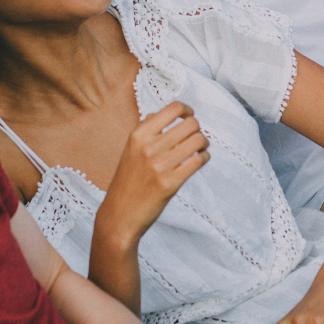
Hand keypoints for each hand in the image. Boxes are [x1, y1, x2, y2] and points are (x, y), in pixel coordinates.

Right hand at [99, 102, 209, 247]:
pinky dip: (204, 157)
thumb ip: (146, 129)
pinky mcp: (171, 183)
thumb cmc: (127, 181)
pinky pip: (199, 160)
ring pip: (198, 140)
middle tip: (194, 137)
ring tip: (198, 149)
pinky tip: (198, 161)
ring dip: (203, 144)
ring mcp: (160, 165)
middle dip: (197, 129)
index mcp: (138, 135)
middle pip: (191, 124)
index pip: (172, 109)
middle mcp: (149, 147)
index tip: (189, 115)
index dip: (187, 110)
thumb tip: (164, 112)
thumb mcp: (130, 149)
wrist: (119, 215)